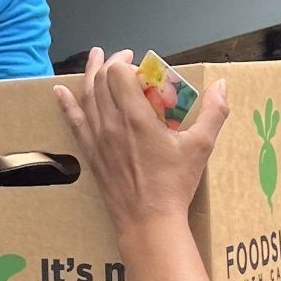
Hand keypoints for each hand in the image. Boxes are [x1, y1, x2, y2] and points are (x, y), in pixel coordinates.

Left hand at [54, 49, 228, 233]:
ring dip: (89, 74)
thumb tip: (222, 85)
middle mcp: (110, 123)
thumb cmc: (174, 185)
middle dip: (111, 63)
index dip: (126, 63)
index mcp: (135, 117)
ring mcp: (97, 139)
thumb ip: (213, 112)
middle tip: (123, 59)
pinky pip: (74, 122)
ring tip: (94, 58)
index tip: (138, 64)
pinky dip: (66, 104)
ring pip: (86, 97)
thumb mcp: (200, 147)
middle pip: (101, 80)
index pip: (119, 73)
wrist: (148, 222)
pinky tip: (59, 92)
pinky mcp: (90, 154)